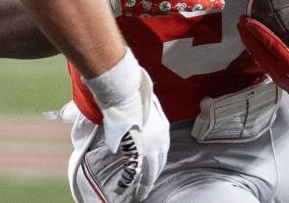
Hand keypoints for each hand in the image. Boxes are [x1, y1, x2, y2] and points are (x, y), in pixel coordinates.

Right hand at [96, 68, 169, 200]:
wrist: (125, 94)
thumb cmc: (134, 97)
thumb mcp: (146, 107)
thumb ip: (144, 118)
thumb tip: (138, 124)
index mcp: (163, 130)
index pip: (162, 152)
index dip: (157, 163)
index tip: (153, 171)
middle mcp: (160, 140)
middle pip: (158, 164)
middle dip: (152, 176)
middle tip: (146, 187)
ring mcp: (150, 146)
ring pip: (150, 170)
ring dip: (145, 182)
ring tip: (140, 193)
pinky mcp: (137, 150)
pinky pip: (136, 170)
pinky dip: (132, 179)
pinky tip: (128, 187)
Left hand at [238, 5, 288, 111]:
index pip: (271, 46)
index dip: (258, 32)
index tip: (248, 20)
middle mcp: (282, 72)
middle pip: (258, 52)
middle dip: (247, 35)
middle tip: (240, 18)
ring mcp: (277, 77)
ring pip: (257, 58)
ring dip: (248, 42)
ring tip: (241, 27)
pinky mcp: (276, 79)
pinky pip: (261, 63)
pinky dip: (254, 51)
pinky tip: (250, 42)